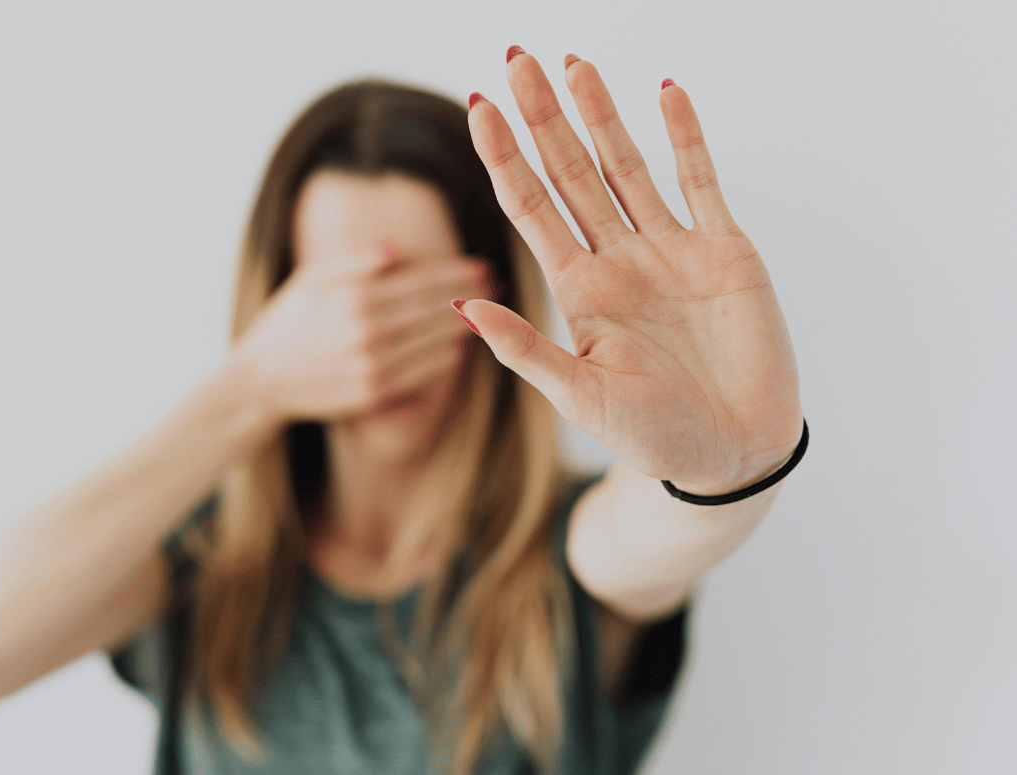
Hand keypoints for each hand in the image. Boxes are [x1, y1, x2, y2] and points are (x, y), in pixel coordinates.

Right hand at [234, 247, 496, 422]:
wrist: (259, 382)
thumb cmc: (285, 324)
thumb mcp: (309, 281)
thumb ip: (353, 263)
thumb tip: (395, 249)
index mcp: (353, 296)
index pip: (418, 279)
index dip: (454, 271)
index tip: (481, 264)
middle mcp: (366, 330)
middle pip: (432, 308)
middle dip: (469, 294)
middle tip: (496, 285)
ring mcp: (371, 364)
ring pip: (432, 341)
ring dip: (464, 326)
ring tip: (488, 313)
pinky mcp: (372, 394)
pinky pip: (419, 374)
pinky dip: (442, 359)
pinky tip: (459, 348)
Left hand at [458, 50, 801, 493]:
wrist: (734, 453)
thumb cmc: (654, 436)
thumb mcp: (581, 397)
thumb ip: (525, 350)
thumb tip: (461, 307)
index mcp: (579, 291)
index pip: (530, 208)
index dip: (504, 158)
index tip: (477, 108)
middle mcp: (617, 260)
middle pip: (570, 172)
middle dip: (543, 117)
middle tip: (515, 59)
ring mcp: (669, 250)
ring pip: (627, 166)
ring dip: (601, 114)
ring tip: (572, 63)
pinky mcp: (723, 250)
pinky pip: (701, 181)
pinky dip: (686, 136)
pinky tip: (665, 92)